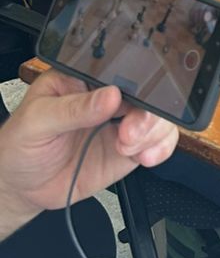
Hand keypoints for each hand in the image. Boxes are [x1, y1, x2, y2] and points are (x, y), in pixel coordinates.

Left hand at [0, 72, 177, 228]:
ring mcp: (120, 123)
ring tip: (129, 148)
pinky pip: (157, 142)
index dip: (133, 82)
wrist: (20, 187)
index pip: (120, 70)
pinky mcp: (128, 149)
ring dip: (154, 132)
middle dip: (147, 113)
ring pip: (158, 117)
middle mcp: (107, 98)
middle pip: (147, 93)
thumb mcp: (37, 121)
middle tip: (130, 132)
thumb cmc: (20, 145)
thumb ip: (72, 109)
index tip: (125, 101)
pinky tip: (145, 156)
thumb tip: (108, 96)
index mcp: (86, 79)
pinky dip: (160, 148)